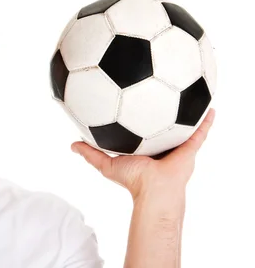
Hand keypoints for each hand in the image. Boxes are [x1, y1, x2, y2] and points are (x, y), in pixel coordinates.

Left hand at [70, 108, 215, 199]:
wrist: (154, 191)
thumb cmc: (132, 180)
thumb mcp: (106, 164)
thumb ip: (90, 153)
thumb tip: (73, 144)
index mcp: (143, 147)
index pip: (140, 129)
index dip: (137, 117)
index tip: (132, 98)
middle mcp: (160, 146)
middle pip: (162, 125)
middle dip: (162, 111)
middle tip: (160, 90)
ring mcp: (175, 147)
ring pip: (182, 126)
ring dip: (187, 112)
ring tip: (190, 94)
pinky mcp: (189, 149)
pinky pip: (200, 132)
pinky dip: (206, 121)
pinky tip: (209, 108)